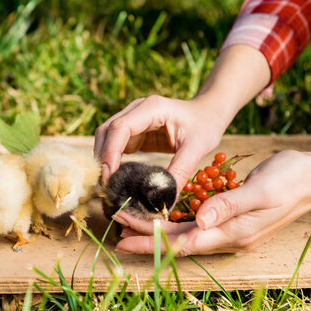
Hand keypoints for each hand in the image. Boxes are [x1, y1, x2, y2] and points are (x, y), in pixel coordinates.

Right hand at [93, 95, 226, 187]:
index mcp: (152, 108)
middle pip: (106, 131)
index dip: (110, 152)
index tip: (109, 177)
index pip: (120, 128)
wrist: (208, 113)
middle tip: (105, 187)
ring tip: (109, 186)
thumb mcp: (196, 149)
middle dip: (103, 159)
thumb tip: (164, 202)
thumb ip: (179, 173)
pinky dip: (112, 161)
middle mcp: (136, 109)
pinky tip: (116, 179)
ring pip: (106, 138)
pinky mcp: (133, 131)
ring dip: (104, 160)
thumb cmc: (205, 126)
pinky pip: (115, 145)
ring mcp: (132, 118)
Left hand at [113, 150, 310, 255]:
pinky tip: (159, 210)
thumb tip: (200, 220)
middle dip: (145, 236)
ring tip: (129, 222)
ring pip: (183, 231)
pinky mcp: (227, 214)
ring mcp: (226, 226)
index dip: (151, 241)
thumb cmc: (290, 180)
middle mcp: (225, 234)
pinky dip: (173, 217)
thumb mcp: (262, 190)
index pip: (182, 242)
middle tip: (116, 230)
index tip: (123, 237)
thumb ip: (230, 206)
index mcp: (231, 232)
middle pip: (177, 240)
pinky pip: (194, 221)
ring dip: (156, 228)